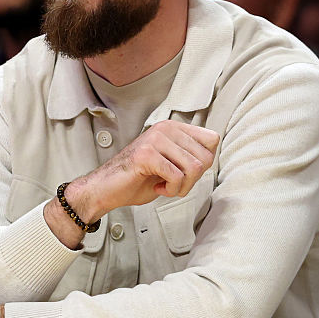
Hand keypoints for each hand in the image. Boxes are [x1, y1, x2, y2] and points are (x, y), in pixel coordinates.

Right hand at [46, 121, 218, 245]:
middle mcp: (165, 128)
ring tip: (166, 186)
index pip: (212, 140)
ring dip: (183, 187)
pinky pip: (177, 177)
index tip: (184, 171)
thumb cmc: (137, 179)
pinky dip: (171, 190)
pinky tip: (157, 187)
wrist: (106, 189)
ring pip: (194, 168)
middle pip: (206, 157)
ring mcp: (155, 140)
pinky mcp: (146, 155)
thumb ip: (189, 155)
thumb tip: (211, 155)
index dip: (203, 162)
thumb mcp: (170, 163)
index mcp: (172, 128)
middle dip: (194, 180)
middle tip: (174, 184)